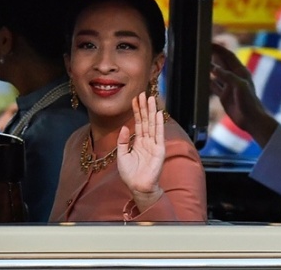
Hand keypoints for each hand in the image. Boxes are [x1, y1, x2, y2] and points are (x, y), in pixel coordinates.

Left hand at [117, 92, 165, 211]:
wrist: (137, 187)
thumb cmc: (130, 174)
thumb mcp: (121, 155)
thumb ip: (122, 141)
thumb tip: (124, 127)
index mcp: (138, 142)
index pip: (138, 122)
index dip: (136, 111)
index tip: (135, 98)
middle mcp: (147, 141)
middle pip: (146, 120)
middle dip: (144, 107)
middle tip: (143, 93)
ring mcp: (154, 144)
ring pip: (152, 124)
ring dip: (152, 111)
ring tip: (151, 98)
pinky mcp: (159, 150)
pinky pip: (159, 134)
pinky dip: (159, 124)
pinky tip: (158, 114)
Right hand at [210, 44, 276, 146]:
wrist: (251, 120)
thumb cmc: (249, 102)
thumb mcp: (240, 86)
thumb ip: (227, 76)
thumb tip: (213, 68)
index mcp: (240, 72)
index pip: (228, 56)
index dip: (219, 49)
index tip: (209, 43)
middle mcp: (234, 77)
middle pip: (222, 63)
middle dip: (213, 55)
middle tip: (201, 49)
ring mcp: (228, 86)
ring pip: (217, 73)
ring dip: (209, 67)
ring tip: (198, 61)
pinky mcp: (224, 96)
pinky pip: (214, 86)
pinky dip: (207, 81)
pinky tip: (201, 78)